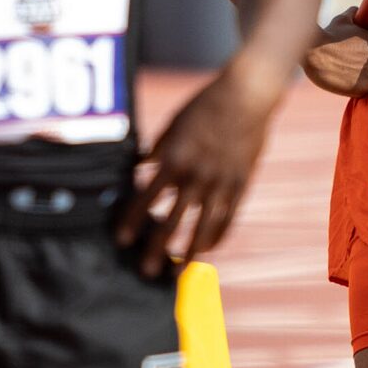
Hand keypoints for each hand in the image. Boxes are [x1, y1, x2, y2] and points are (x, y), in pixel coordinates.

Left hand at [120, 62, 280, 273]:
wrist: (246, 95)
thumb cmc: (204, 105)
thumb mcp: (172, 126)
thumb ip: (155, 151)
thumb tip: (138, 167)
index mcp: (174, 159)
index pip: (146, 198)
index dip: (132, 221)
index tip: (121, 240)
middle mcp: (196, 176)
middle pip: (172, 222)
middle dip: (156, 249)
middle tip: (146, 271)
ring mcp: (221, 183)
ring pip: (202, 229)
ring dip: (188, 254)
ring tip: (178, 272)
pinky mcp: (241, 184)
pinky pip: (228, 218)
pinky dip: (216, 236)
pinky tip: (207, 249)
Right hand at [301, 10, 367, 98]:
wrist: (314, 53)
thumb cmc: (328, 35)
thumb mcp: (342, 19)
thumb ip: (353, 14)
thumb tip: (356, 10)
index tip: (360, 55)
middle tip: (354, 66)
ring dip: (365, 78)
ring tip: (350, 75)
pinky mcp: (366, 87)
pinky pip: (367, 90)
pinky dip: (358, 88)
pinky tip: (347, 82)